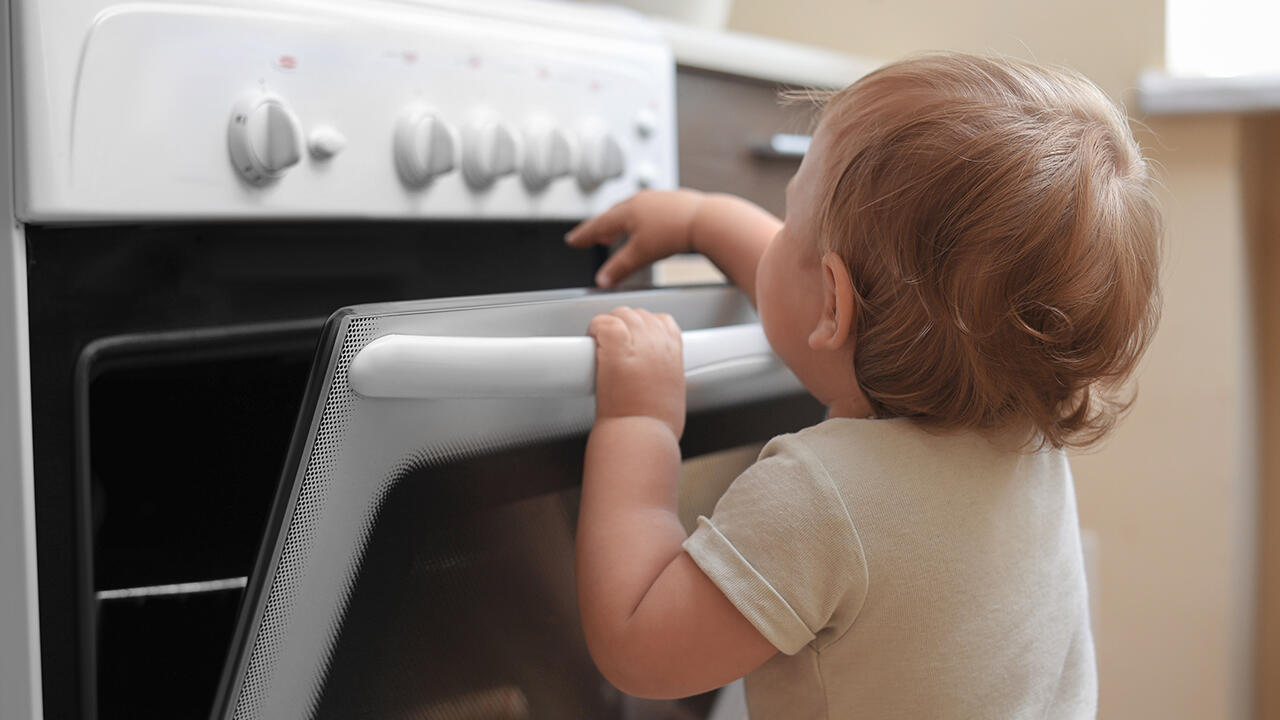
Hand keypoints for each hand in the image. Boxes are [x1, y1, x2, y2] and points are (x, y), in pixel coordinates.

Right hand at [565, 189, 705, 287]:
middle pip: (612, 215)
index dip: (583, 235)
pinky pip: (647, 210)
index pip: (597, 224)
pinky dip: (638, 220)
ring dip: (619, 223)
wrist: (706, 220)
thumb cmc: (675, 233)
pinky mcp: (672, 201)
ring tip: (616, 235)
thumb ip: (619, 268)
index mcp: (627, 211)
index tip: (573, 240)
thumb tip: (602, 281)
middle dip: (600, 228)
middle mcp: (639, 200)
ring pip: (631, 211)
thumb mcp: (641, 255)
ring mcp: (656, 198)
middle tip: (592, 238)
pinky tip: (645, 228)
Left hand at [587, 307, 685, 438]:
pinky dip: (594, 328)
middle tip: (613, 346)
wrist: (641, 435)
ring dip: (609, 325)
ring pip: (621, 314)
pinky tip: (591, 342)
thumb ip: (665, 377)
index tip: (635, 339)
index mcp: (674, 353)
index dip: (645, 328)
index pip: (662, 322)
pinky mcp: (615, 346)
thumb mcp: (673, 394)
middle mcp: (658, 343)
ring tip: (600, 344)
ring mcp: (638, 343)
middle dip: (624, 326)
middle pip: (639, 315)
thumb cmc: (655, 425)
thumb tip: (655, 380)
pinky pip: (602, 322)